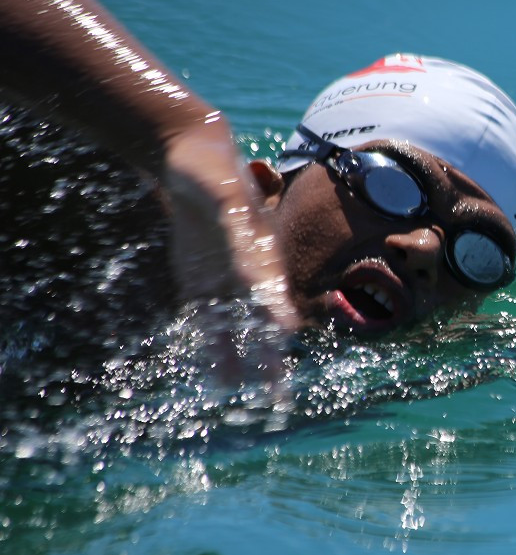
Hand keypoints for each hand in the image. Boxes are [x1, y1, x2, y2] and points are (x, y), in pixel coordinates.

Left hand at [164, 112, 298, 386]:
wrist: (191, 159)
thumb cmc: (213, 169)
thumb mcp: (224, 187)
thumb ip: (232, 210)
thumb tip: (239, 221)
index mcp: (261, 250)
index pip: (271, 288)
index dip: (277, 312)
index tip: (286, 336)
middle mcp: (247, 271)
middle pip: (259, 319)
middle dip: (268, 355)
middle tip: (276, 393)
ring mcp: (222, 279)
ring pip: (232, 327)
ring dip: (236, 359)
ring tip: (237, 395)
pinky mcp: (197, 283)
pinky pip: (205, 321)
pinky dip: (209, 346)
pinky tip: (211, 373)